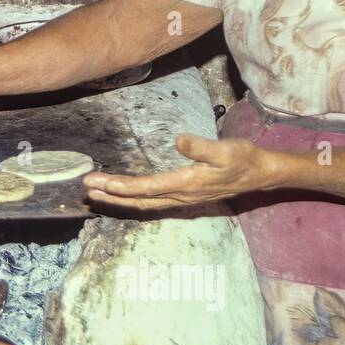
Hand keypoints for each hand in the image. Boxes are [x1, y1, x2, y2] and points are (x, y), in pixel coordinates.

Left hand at [82, 133, 276, 210]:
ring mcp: (181, 198)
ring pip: (143, 203)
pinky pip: (151, 202)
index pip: (148, 187)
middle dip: (111, 195)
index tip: (101, 182)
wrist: (259, 174)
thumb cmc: (242, 158)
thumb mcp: (225, 149)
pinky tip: (120, 196)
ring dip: (118, 199)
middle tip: (86, 187)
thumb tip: (178, 140)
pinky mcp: (182, 196)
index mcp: (187, 183)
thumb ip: (201, 146)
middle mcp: (180, 195)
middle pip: (139, 199)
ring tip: (94, 194)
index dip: (123, 186)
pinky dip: (132, 200)